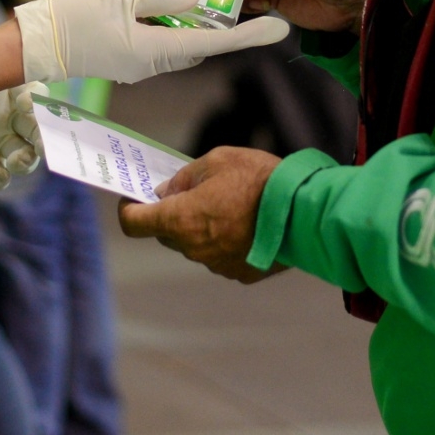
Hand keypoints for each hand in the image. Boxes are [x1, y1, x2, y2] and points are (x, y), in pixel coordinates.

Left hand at [0, 29, 43, 189]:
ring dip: (26, 160)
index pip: (37, 95)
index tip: (25, 100)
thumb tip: (0, 47)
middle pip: (38, 130)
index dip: (38, 100)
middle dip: (44, 137)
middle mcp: (10, 116)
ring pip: (24, 157)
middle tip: (40, 143)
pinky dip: (0, 178)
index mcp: (11, 88)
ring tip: (16, 159)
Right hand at [14, 0, 289, 84]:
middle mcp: (154, 63)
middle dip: (223, 23)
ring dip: (196, 22)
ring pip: (183, 43)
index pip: (214, 41)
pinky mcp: (128, 58)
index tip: (280, 29)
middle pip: (202, 43)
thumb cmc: (74, 19)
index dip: (250, 35)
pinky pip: (163, 42)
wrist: (35, 44)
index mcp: (156, 50)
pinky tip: (169, 0)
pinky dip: (173, 23)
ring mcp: (140, 64)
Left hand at [117, 146, 284, 282]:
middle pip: (166, 234)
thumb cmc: (259, 180)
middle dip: (172, 215)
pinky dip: (225, 242)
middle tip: (192, 193)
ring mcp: (216, 265)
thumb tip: (167, 192)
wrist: (304, 212)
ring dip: (201, 229)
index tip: (134, 198)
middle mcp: (193, 249)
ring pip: (195, 245)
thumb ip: (184, 178)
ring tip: (229, 206)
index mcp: (180, 220)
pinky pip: (220, 256)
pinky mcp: (238, 274)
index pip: (133, 224)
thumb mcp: (216, 160)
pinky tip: (247, 224)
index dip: (130, 209)